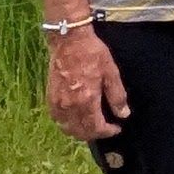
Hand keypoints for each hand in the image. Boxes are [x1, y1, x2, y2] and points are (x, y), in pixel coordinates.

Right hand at [44, 21, 123, 138]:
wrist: (69, 40)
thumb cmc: (92, 53)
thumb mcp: (111, 73)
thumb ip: (117, 96)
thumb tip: (123, 114)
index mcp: (86, 101)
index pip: (96, 128)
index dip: (108, 132)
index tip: (116, 128)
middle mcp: (70, 106)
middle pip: (81, 133)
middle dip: (95, 134)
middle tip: (106, 128)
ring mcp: (58, 103)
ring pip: (67, 129)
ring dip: (80, 132)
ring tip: (91, 125)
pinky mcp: (50, 97)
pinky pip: (57, 119)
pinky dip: (67, 124)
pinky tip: (75, 118)